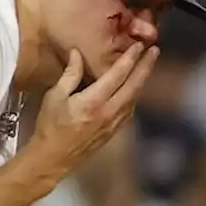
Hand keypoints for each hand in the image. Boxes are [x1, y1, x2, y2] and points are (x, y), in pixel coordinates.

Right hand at [26, 43, 159, 180]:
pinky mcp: (113, 132)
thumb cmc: (50, 126)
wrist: (52, 159)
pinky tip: (135, 89)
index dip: (130, 58)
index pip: (117, 75)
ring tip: (148, 67)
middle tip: (155, 51)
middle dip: (145, 67)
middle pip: (133, 86)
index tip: (138, 46)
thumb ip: (69, 74)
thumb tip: (77, 52)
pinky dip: (135, 96)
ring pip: (134, 99)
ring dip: (143, 81)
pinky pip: (129, 110)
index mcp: (93, 101)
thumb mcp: (54, 96)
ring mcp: (113, 124)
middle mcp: (108, 112)